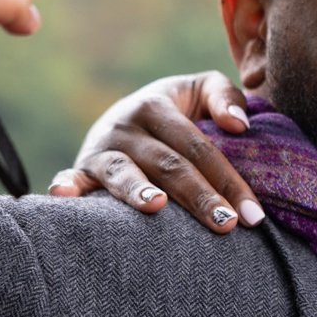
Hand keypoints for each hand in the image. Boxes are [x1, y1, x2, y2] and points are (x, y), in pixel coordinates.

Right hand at [47, 71, 261, 233]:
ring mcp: (101, 149)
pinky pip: (73, 179)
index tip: (254, 214)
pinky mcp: (81, 169)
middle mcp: (126, 125)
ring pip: (124, 173)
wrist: (124, 115)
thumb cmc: (177, 111)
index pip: (200, 148)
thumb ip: (225, 98)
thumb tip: (239, 126)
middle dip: (200, 197)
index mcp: (158, 106)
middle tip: (228, 225)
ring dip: (138, 191)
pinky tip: (63, 196)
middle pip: (169, 165)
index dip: (228, 180)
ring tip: (157, 206)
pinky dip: (66, 187)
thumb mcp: (200, 91)